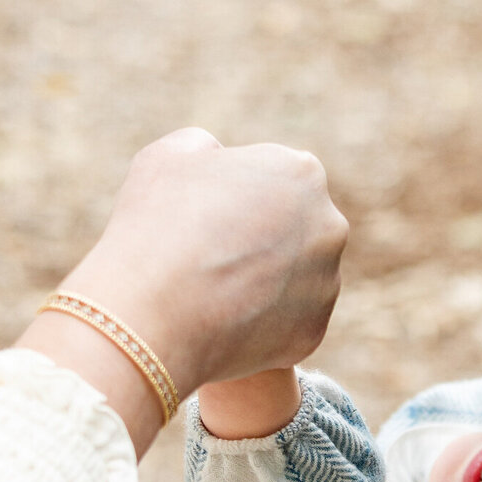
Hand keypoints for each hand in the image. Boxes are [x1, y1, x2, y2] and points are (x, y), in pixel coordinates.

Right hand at [64, 128, 347, 394]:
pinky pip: (288, 323)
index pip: (277, 180)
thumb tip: (220, 159)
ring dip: (266, 281)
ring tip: (215, 291)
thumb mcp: (171, 157)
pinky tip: (224, 322)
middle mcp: (329, 227)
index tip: (207, 214)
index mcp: (302, 173)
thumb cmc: (156, 225)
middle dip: (263, 238)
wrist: (152, 314)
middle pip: (295, 229)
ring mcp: (326, 284)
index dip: (238, 196)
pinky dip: (261, 323)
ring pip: (296, 279)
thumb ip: (208, 148)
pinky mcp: (314, 332)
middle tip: (213, 255)